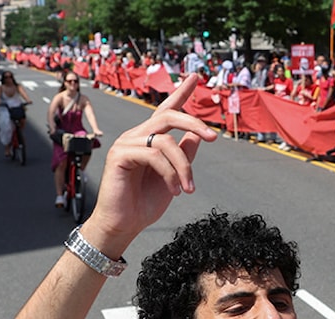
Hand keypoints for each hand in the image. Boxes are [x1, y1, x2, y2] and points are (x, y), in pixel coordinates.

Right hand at [81, 74, 216, 250]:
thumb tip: (199, 135)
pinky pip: (153, 155)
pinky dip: (170, 173)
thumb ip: (185, 154)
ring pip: (166, 141)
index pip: (167, 110)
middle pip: (168, 115)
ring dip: (184, 167)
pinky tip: (174, 190)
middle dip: (194, 123)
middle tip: (214, 138)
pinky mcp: (120, 155)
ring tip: (188, 189)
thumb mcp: (175, 177)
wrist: (125, 225)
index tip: (196, 77)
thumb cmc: (145, 203)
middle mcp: (137, 136)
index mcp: (151, 139)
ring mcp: (127, 143)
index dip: (182, 93)